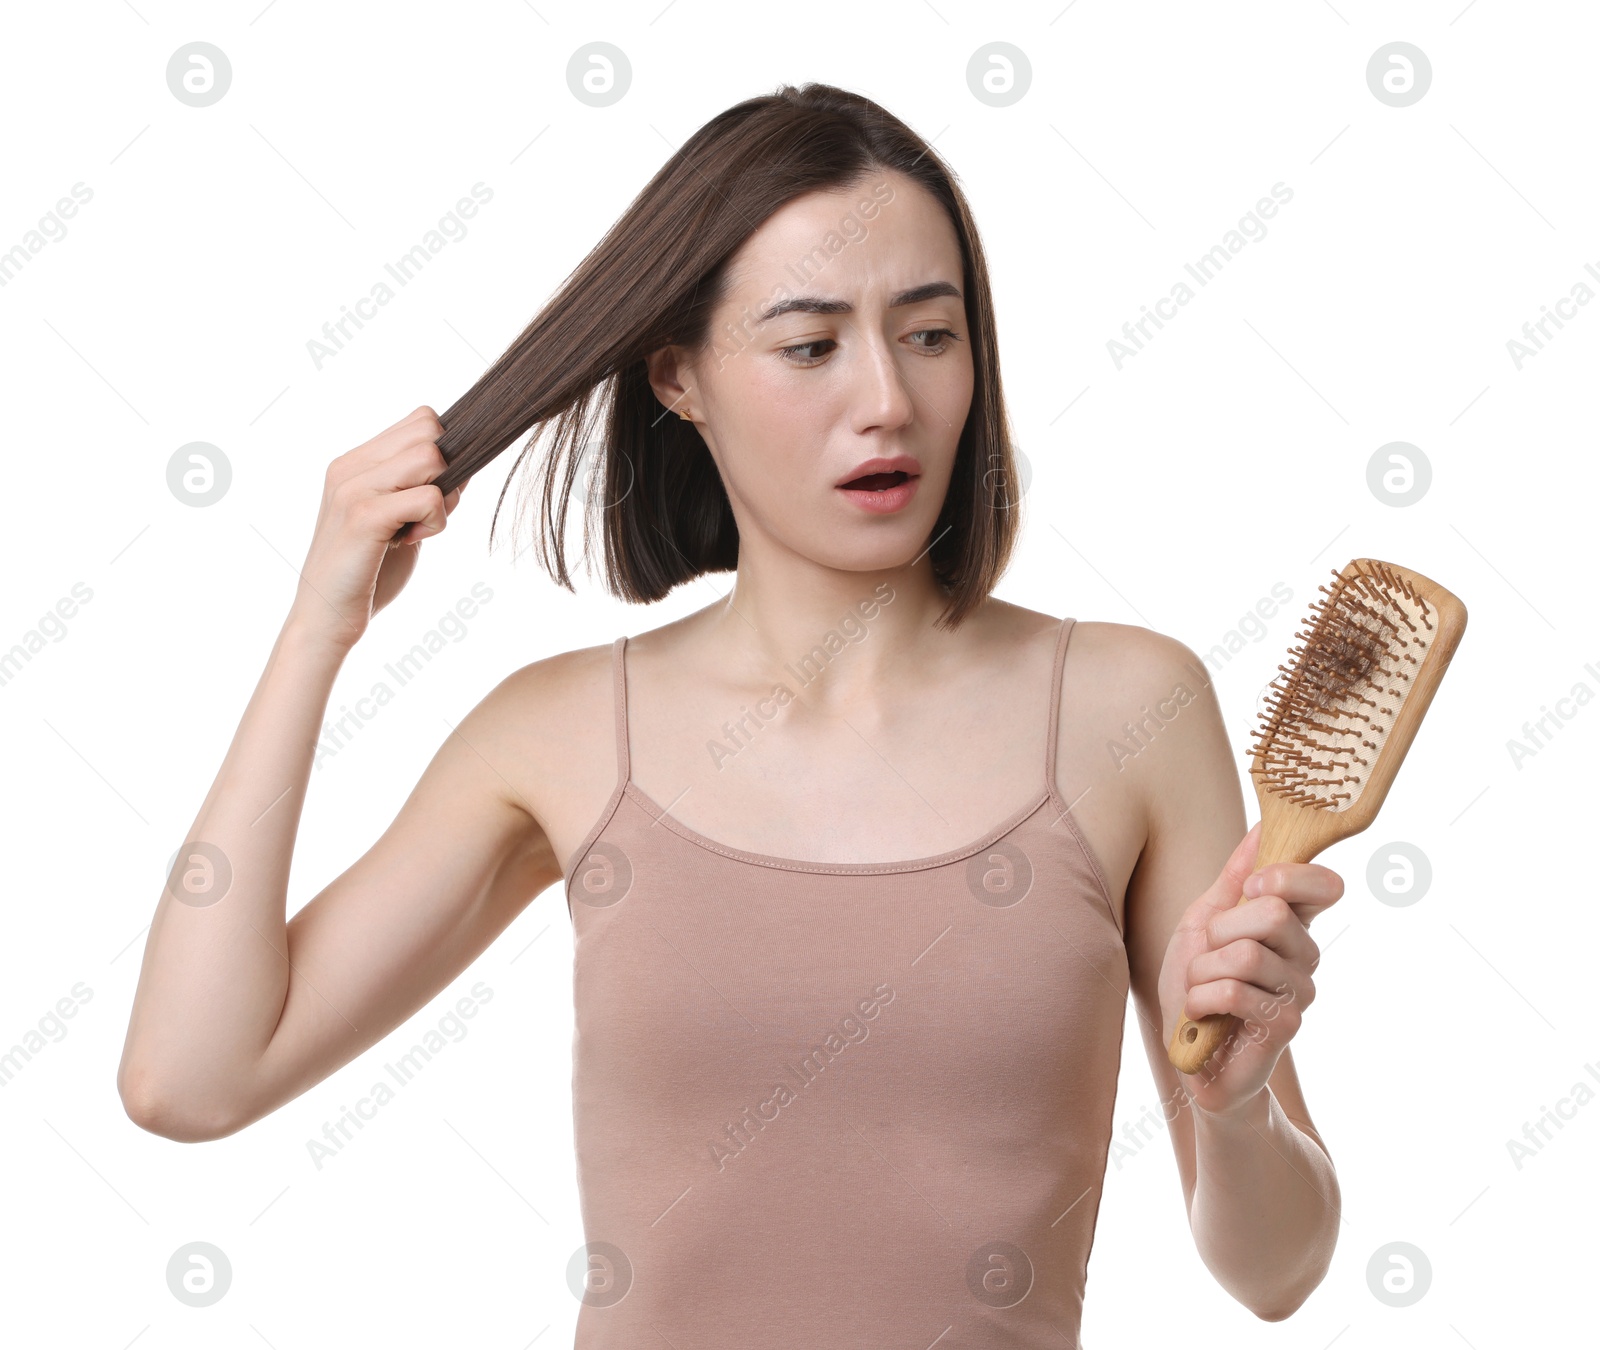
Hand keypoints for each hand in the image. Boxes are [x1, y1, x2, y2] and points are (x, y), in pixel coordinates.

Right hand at [286, 405, 464, 650]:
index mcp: (355, 462)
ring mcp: (354, 488)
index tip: (429, 497)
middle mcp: (350, 466)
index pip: (421, 420)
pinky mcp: (364, 516)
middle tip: (425, 515)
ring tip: (415, 529)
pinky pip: (430, 498)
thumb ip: (423, 487)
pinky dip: (435, 523)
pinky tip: (408, 543)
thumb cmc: (368, 572)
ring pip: (432, 458)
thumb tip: (469, 460)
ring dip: (442, 499)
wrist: (326, 618)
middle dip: (447, 473)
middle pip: (430, 430)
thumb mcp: (399, 519)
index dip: (444, 455)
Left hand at [1159, 821, 1342, 1116]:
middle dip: (1220, 931)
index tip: (1254, 885)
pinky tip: (1203, 1014)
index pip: (1323, 884)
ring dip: (1203, 972)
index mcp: (1293, 925)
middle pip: (1271, 912)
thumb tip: (1262, 827)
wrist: (1191, 1053)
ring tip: (1202, 990)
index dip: (1287, 875)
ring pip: (1245, 953)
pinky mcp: (1285, 1026)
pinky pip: (1235, 992)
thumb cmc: (1198, 985)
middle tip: (1209, 956)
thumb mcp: (1204, 921)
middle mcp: (1306, 956)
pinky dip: (1201, 999)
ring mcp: (1300, 992)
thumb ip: (1234, 878)